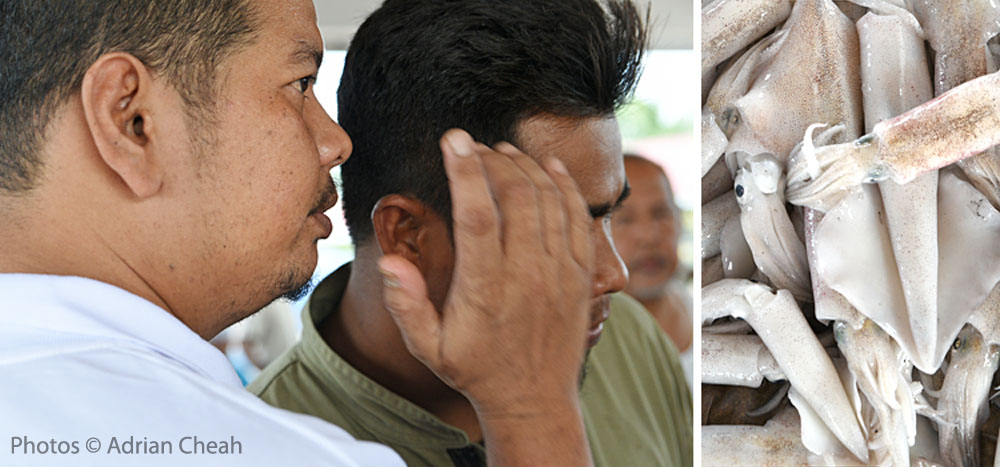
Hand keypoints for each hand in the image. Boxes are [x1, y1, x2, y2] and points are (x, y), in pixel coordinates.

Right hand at [376, 129, 594, 464]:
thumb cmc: (477, 370)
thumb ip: (406, 304)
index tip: (453, 139)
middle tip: (472, 146)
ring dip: (525, 166)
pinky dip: (564, 184)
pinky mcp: (581, 274)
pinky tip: (546, 166)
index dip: (465, 171)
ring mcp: (559, 272)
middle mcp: (526, 276)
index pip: (477, 216)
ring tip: (501, 152)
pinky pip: (578, 216)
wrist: (535, 400)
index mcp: (485, 290)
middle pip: (516, 195)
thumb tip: (389, 262)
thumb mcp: (429, 348)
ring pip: (549, 199)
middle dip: (492, 159)